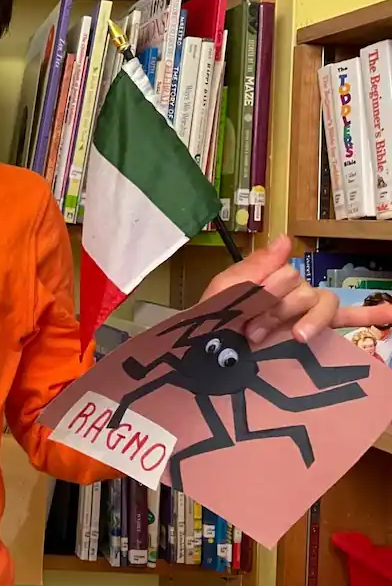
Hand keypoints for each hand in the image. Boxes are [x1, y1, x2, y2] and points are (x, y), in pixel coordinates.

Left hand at [202, 234, 391, 343]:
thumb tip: (284, 238)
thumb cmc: (218, 315)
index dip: (269, 294)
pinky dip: (371, 315)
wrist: (212, 347)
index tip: (247, 317)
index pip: (288, 275)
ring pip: (324, 303)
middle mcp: (294, 291)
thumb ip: (256, 265)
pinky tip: (390, 314)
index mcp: (274, 277)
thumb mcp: (228, 286)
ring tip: (296, 337)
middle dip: (278, 312)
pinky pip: (347, 319)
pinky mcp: (315, 330)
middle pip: (304, 292)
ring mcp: (306, 311)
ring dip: (310, 321)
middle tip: (254, 333)